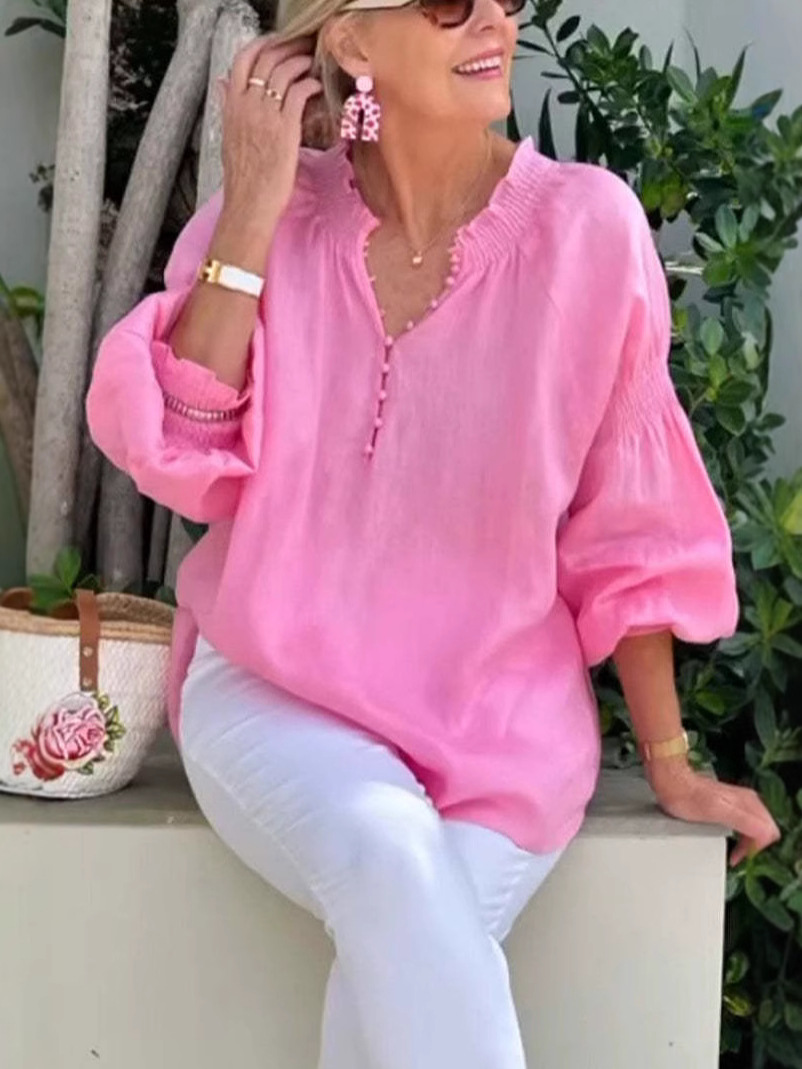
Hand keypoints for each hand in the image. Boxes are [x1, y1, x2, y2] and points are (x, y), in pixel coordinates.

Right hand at [217, 34, 322, 233]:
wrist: (249, 205)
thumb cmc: (243, 179)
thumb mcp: (228, 137)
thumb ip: (228, 108)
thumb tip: (222, 85)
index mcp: (231, 107)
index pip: (242, 61)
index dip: (261, 46)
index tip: (276, 44)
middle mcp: (246, 106)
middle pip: (265, 59)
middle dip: (286, 48)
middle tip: (301, 49)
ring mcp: (265, 116)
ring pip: (283, 72)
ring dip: (300, 63)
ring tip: (311, 64)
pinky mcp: (284, 129)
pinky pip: (298, 94)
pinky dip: (309, 85)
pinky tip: (316, 87)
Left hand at [645, 759, 781, 866]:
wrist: (671, 782)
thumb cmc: (687, 797)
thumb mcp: (717, 812)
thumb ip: (744, 821)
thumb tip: (764, 834)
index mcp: (748, 803)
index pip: (769, 833)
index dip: (754, 850)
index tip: (737, 856)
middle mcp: (747, 800)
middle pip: (767, 829)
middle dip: (755, 846)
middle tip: (738, 855)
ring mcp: (739, 800)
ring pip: (758, 826)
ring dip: (749, 841)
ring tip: (735, 850)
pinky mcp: (729, 802)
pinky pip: (747, 822)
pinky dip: (742, 834)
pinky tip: (731, 838)